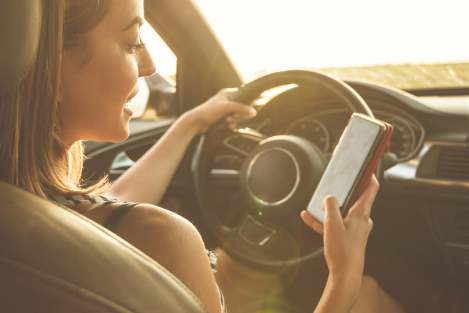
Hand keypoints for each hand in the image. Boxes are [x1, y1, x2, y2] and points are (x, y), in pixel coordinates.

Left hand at [184, 88, 256, 133]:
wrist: (196, 123)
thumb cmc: (208, 112)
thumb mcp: (226, 108)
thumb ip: (240, 108)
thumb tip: (253, 111)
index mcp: (227, 94)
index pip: (243, 96)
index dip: (247, 103)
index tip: (250, 109)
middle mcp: (226, 100)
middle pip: (242, 107)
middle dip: (239, 114)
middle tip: (234, 116)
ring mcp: (224, 109)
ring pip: (237, 116)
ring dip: (235, 120)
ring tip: (228, 122)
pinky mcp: (222, 118)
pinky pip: (232, 121)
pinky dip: (231, 124)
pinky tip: (228, 126)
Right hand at [301, 176, 378, 292]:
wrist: (345, 275)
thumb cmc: (343, 252)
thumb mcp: (332, 224)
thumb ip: (330, 206)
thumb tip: (329, 197)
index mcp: (361, 214)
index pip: (371, 190)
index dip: (369, 176)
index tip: (367, 167)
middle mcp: (361, 220)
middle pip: (355, 199)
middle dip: (343, 192)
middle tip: (335, 185)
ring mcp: (354, 229)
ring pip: (342, 212)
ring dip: (329, 207)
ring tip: (315, 204)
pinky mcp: (346, 237)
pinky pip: (333, 224)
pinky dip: (322, 220)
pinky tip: (308, 217)